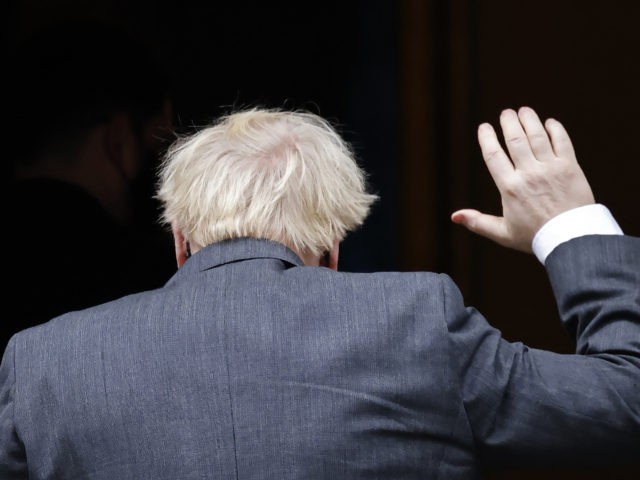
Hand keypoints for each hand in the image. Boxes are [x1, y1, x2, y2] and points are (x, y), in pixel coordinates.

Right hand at [451, 106, 594, 251]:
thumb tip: (454, 216)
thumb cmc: (535, 237)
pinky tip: (550, 123)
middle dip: (509, 122)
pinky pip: (562, 141)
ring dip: (530, 120)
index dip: (487, 138)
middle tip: (506, 113)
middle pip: (516, 140)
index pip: (494, 156)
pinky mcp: (570, 167)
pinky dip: (555, 129)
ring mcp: (551, 168)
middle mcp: (529, 174)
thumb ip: (478, 222)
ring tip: (524, 110)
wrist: (571, 239)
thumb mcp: (502, 233)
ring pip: (538, 136)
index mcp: (510, 188)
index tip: (484, 127)